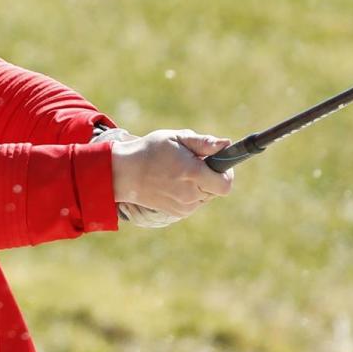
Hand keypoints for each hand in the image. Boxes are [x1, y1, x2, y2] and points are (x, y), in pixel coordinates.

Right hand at [104, 128, 234, 220]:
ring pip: (207, 196)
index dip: (226, 172)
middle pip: (218, 189)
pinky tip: (176, 182)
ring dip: (202, 185)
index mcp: (192, 173)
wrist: (125, 173)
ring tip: (182, 173)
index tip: (217, 162)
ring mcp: (184, 206)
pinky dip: (192, 193)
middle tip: (195, 164)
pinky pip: (195, 203)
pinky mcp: (178, 213)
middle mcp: (190, 193)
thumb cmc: (151, 150)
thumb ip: (203, 143)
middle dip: (212, 176)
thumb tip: (227, 144)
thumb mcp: (176, 138)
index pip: (226, 183)